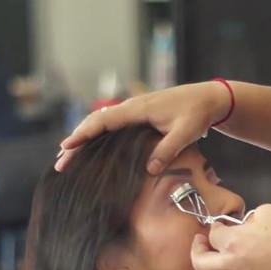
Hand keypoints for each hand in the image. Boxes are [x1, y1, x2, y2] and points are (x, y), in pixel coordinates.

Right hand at [55, 81, 230, 173]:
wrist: (209, 99)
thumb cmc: (197, 113)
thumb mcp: (185, 133)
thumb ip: (167, 150)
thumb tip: (148, 170)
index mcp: (138, 109)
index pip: (103, 121)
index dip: (84, 134)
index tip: (67, 146)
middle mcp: (132, 107)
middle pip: (96, 123)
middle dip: (76, 141)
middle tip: (60, 161)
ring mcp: (134, 111)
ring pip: (101, 124)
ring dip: (84, 139)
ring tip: (67, 157)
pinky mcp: (139, 116)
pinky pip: (111, 125)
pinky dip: (97, 136)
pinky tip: (91, 149)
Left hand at [190, 204, 270, 269]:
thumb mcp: (267, 212)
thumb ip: (247, 219)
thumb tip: (242, 226)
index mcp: (233, 243)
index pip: (212, 234)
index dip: (215, 227)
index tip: (221, 226)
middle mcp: (233, 266)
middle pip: (200, 264)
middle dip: (196, 251)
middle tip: (201, 243)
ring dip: (233, 261)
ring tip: (253, 254)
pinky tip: (266, 266)